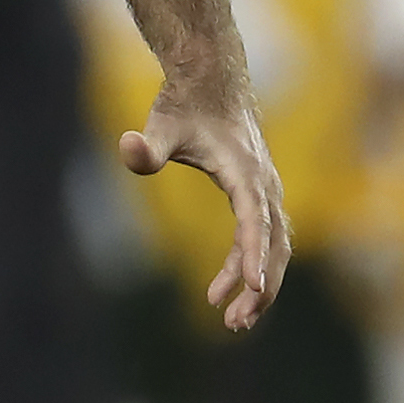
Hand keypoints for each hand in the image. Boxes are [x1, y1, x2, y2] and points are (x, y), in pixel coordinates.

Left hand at [120, 62, 291, 330]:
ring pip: (275, 245)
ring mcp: (267, 190)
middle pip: (273, 243)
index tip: (253, 286)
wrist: (212, 80)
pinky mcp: (260, 195)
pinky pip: (264, 238)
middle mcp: (265, 183)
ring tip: (233, 319)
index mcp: (245, 171)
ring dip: (260, 282)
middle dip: (260, 285)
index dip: (253, 254)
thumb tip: (128, 149)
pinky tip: (228, 286)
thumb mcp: (161, 124)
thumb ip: (147, 145)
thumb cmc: (185, 104)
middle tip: (233, 323)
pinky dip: (252, 264)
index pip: (254, 219)